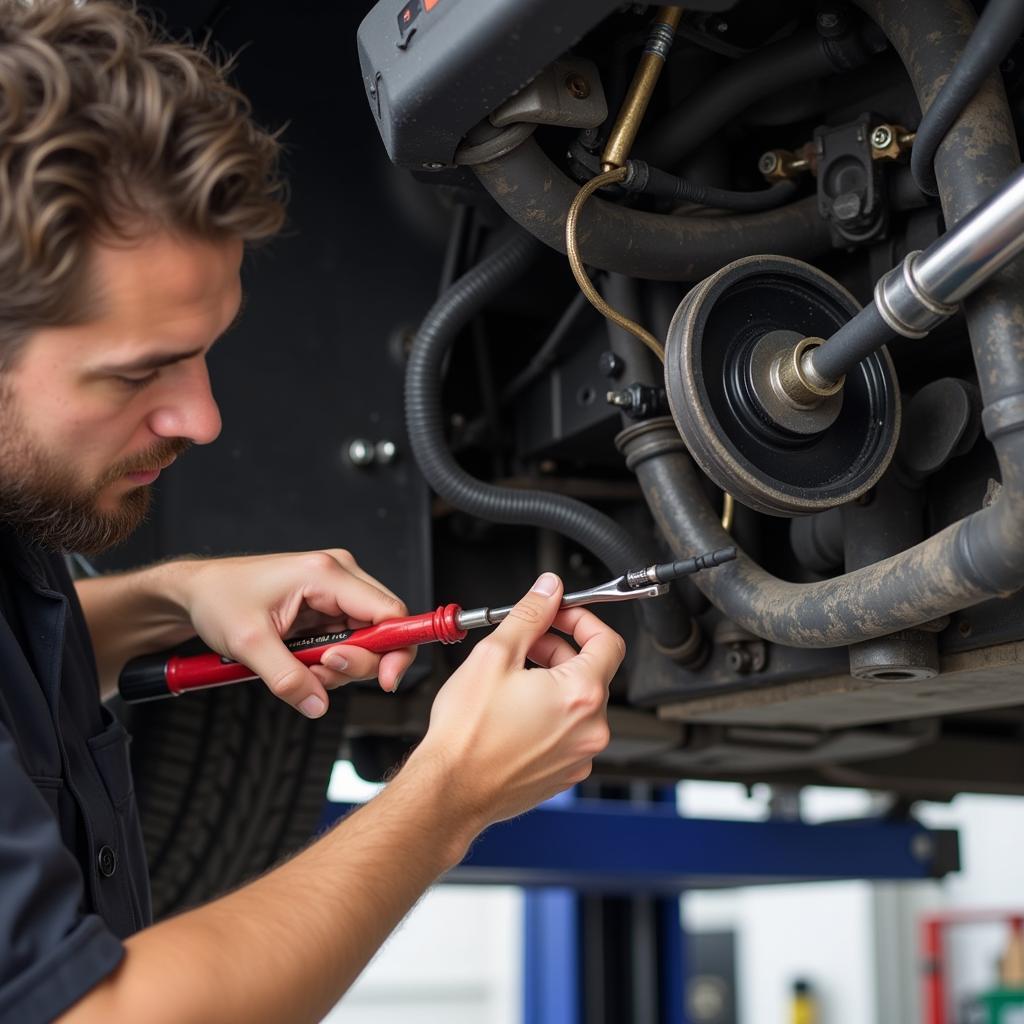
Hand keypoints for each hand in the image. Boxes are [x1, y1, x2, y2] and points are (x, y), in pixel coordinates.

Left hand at [169, 549, 414, 716]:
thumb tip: (318, 705)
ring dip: (339, 666)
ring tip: (300, 668)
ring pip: (366, 640)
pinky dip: (330, 661)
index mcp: (326, 573)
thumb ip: (287, 678)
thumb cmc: (218, 599)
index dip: (395, 650)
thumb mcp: (248, 643)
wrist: (197, 591)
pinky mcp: (328, 606)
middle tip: (319, 675)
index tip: (384, 682)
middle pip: (381, 628)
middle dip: (357, 663)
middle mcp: (339, 576)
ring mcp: (335, 591)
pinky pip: (348, 641)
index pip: (388, 611)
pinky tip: (302, 662)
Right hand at [408, 572, 622, 830]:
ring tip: (513, 678)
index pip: (608, 641)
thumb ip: (530, 614)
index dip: (583, 619)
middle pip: (592, 670)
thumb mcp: (495, 655)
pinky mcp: (566, 773)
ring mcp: (581, 755)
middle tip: (525, 643)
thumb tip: (548, 590)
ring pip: (579, 702)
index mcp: (581, 694)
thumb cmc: (467, 734)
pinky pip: (568, 731)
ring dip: (553, 680)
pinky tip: (514, 711)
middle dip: (559, 648)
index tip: (559, 614)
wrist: (450, 790)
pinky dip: (549, 713)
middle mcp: (591, 728)